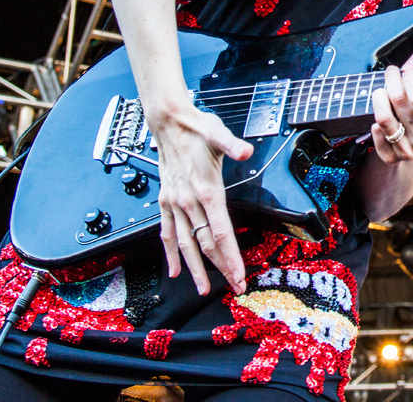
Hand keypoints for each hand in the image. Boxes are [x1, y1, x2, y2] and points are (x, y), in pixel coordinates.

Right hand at [148, 99, 253, 294]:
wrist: (169, 123)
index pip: (220, 231)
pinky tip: (174, 270)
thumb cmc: (196, 128)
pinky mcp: (167, 201)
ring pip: (186, 243)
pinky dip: (171, 252)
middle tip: (234, 287)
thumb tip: (245, 150)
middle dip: (221, 268)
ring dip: (195, 268)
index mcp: (205, 189)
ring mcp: (176, 203)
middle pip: (206, 243)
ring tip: (203, 289)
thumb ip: (232, 144)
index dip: (230, 256)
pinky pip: (167, 232)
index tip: (238, 275)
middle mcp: (189, 201)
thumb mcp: (217, 133)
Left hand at [370, 47, 412, 163]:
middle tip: (390, 73)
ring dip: (378, 97)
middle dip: (391, 80)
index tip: (406, 71)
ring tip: (381, 90)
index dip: (408, 78)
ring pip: (383, 118)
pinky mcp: (391, 157)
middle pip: (398, 101)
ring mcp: (408, 150)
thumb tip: (411, 67)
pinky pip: (376, 135)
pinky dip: (374, 122)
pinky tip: (381, 115)